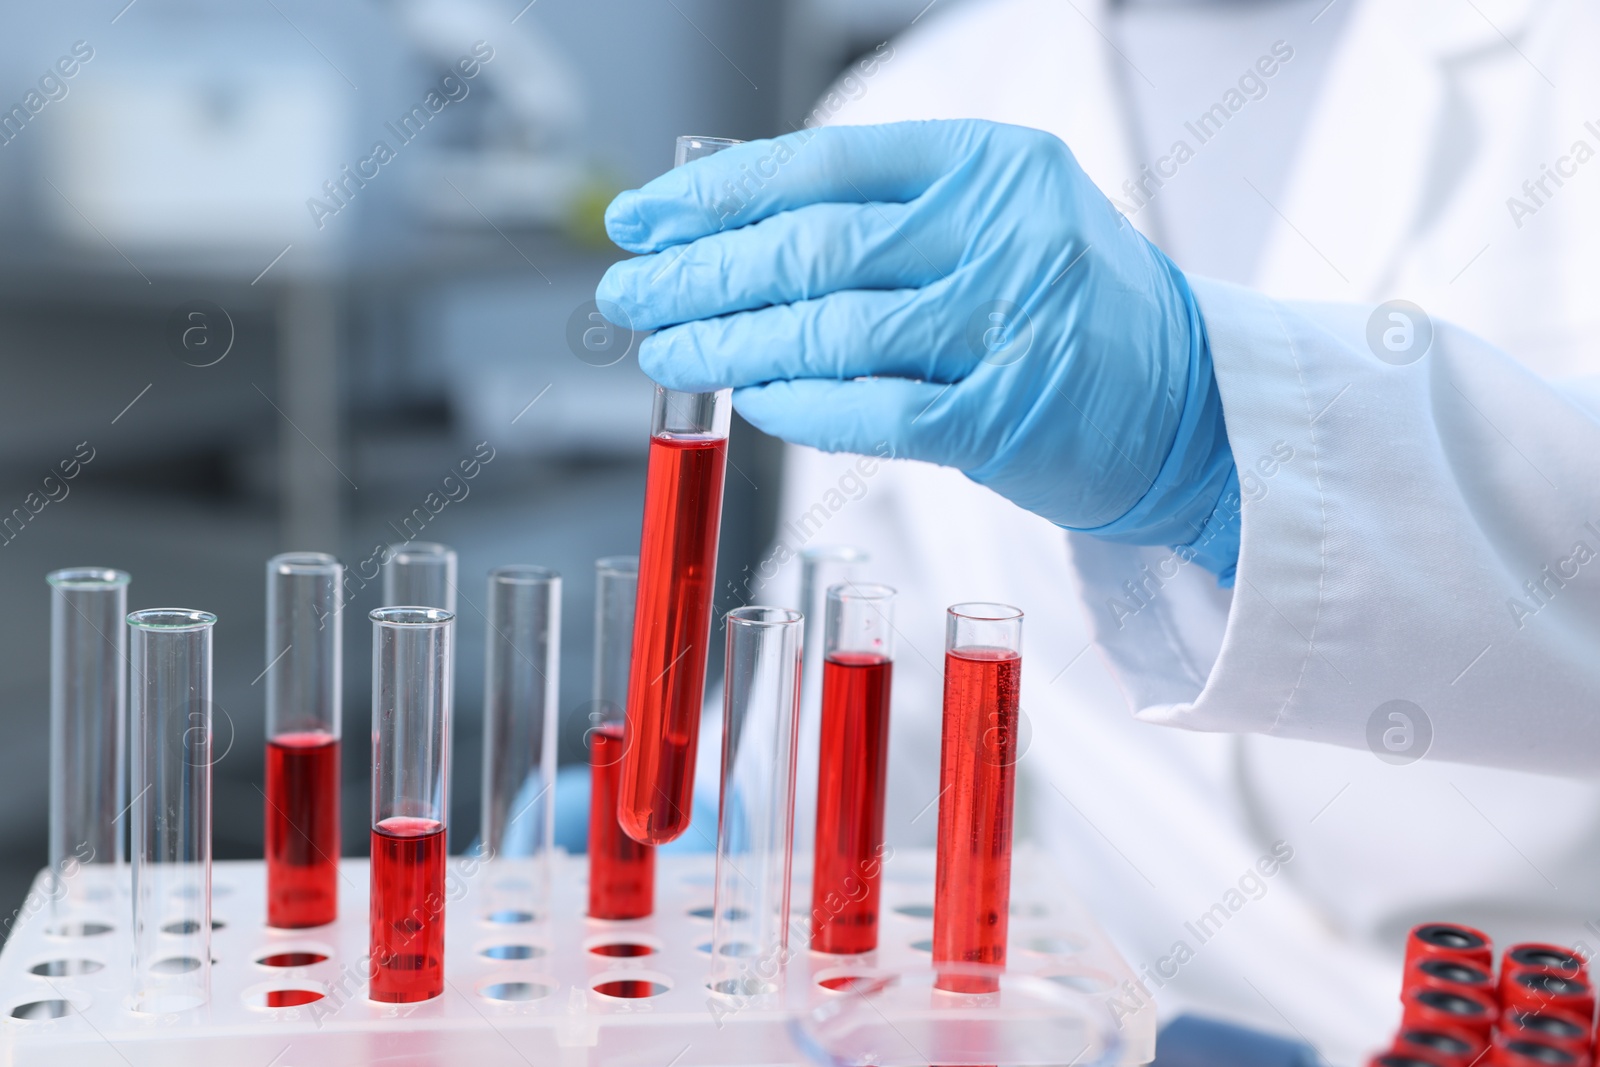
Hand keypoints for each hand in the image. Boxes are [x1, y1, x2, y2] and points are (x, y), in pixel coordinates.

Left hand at [597, 120, 1236, 566]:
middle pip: (808, 248)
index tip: (646, 220)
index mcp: (988, 164)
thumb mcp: (998, 222)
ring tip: (665, 354)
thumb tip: (737, 237)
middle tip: (629, 295)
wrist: (1190, 404)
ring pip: (826, 330)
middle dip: (699, 274)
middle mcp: (998, 233)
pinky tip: (751, 399)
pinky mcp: (1002, 417)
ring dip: (727, 344)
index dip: (717, 196)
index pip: (821, 166)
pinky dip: (798, 407)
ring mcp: (1003, 326)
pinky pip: (868, 410)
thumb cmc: (1073, 308)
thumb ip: (888, 219)